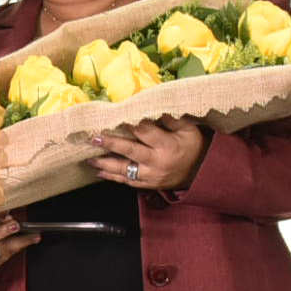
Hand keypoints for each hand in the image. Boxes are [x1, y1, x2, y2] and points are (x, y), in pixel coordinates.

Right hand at [0, 213, 37, 274]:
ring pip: (6, 254)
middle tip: (35, 236)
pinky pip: (6, 256)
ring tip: (34, 236)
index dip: (0, 231)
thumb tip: (8, 217)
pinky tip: (25, 241)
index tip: (15, 225)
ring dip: (21, 244)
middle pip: (0, 249)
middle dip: (19, 242)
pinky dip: (15, 248)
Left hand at [90, 118, 207, 193]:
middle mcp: (157, 162)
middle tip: (94, 137)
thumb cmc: (192, 145)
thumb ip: (170, 119)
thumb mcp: (188, 129)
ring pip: (124, 170)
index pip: (145, 133)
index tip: (114, 117)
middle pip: (130, 151)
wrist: (200, 172)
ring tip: (90, 159)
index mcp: (168, 145)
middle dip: (111, 144)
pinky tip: (99, 172)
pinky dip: (112, 177)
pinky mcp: (147, 185)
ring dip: (105, 164)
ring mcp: (151, 176)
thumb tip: (152, 106)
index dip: (129, 125)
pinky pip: (127, 181)